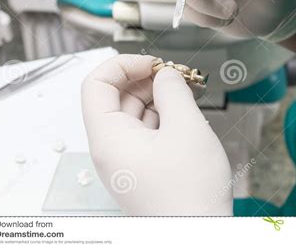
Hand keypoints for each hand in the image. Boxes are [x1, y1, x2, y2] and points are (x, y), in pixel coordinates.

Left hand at [81, 55, 232, 215]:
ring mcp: (126, 159)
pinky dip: (162, 115)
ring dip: (157, 96)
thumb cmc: (191, 192)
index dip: (124, 65)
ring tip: (186, 91)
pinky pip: (145, 131)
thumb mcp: (186, 129)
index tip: (154, 63)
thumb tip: (166, 75)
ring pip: (133, 113)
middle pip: (116, 97)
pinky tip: (183, 111)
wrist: (199, 237)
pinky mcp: (142, 167)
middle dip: (145, 79)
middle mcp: (111, 148)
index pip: (96, 84)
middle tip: (177, 74)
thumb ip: (173, 91)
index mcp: (109, 138)